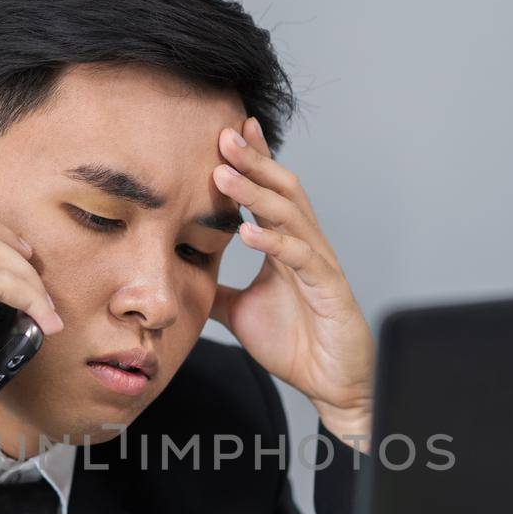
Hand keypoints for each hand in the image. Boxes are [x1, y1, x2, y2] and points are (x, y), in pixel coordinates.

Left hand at [209, 117, 374, 448]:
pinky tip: (248, 232)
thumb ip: (218, 288)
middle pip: (282, 191)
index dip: (253, 161)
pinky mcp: (329, 289)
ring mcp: (319, 265)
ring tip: (224, 174)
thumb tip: (184, 274)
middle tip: (223, 134)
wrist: (329, 383)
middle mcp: (305, 246)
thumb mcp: (240, 312)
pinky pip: (300, 258)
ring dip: (257, 193)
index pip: (269, 194)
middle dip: (254, 161)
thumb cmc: (294, 344)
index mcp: (287, 246)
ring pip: (290, 216)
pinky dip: (273, 243)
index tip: (227, 130)